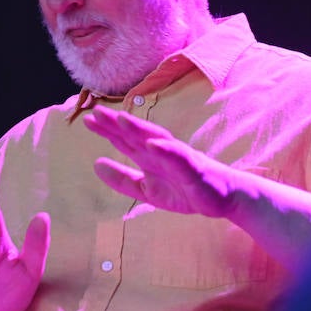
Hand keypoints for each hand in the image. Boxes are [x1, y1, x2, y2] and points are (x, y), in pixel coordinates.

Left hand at [83, 106, 235, 217]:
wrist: (224, 198)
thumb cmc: (186, 190)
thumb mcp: (147, 190)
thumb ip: (123, 179)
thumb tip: (96, 164)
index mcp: (151, 157)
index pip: (125, 140)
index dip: (107, 129)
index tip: (87, 118)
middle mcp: (163, 151)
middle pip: (137, 134)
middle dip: (118, 123)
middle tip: (96, 111)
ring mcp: (179, 157)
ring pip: (157, 139)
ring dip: (140, 129)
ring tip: (121, 119)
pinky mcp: (195, 168)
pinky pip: (180, 158)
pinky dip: (166, 150)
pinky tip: (153, 144)